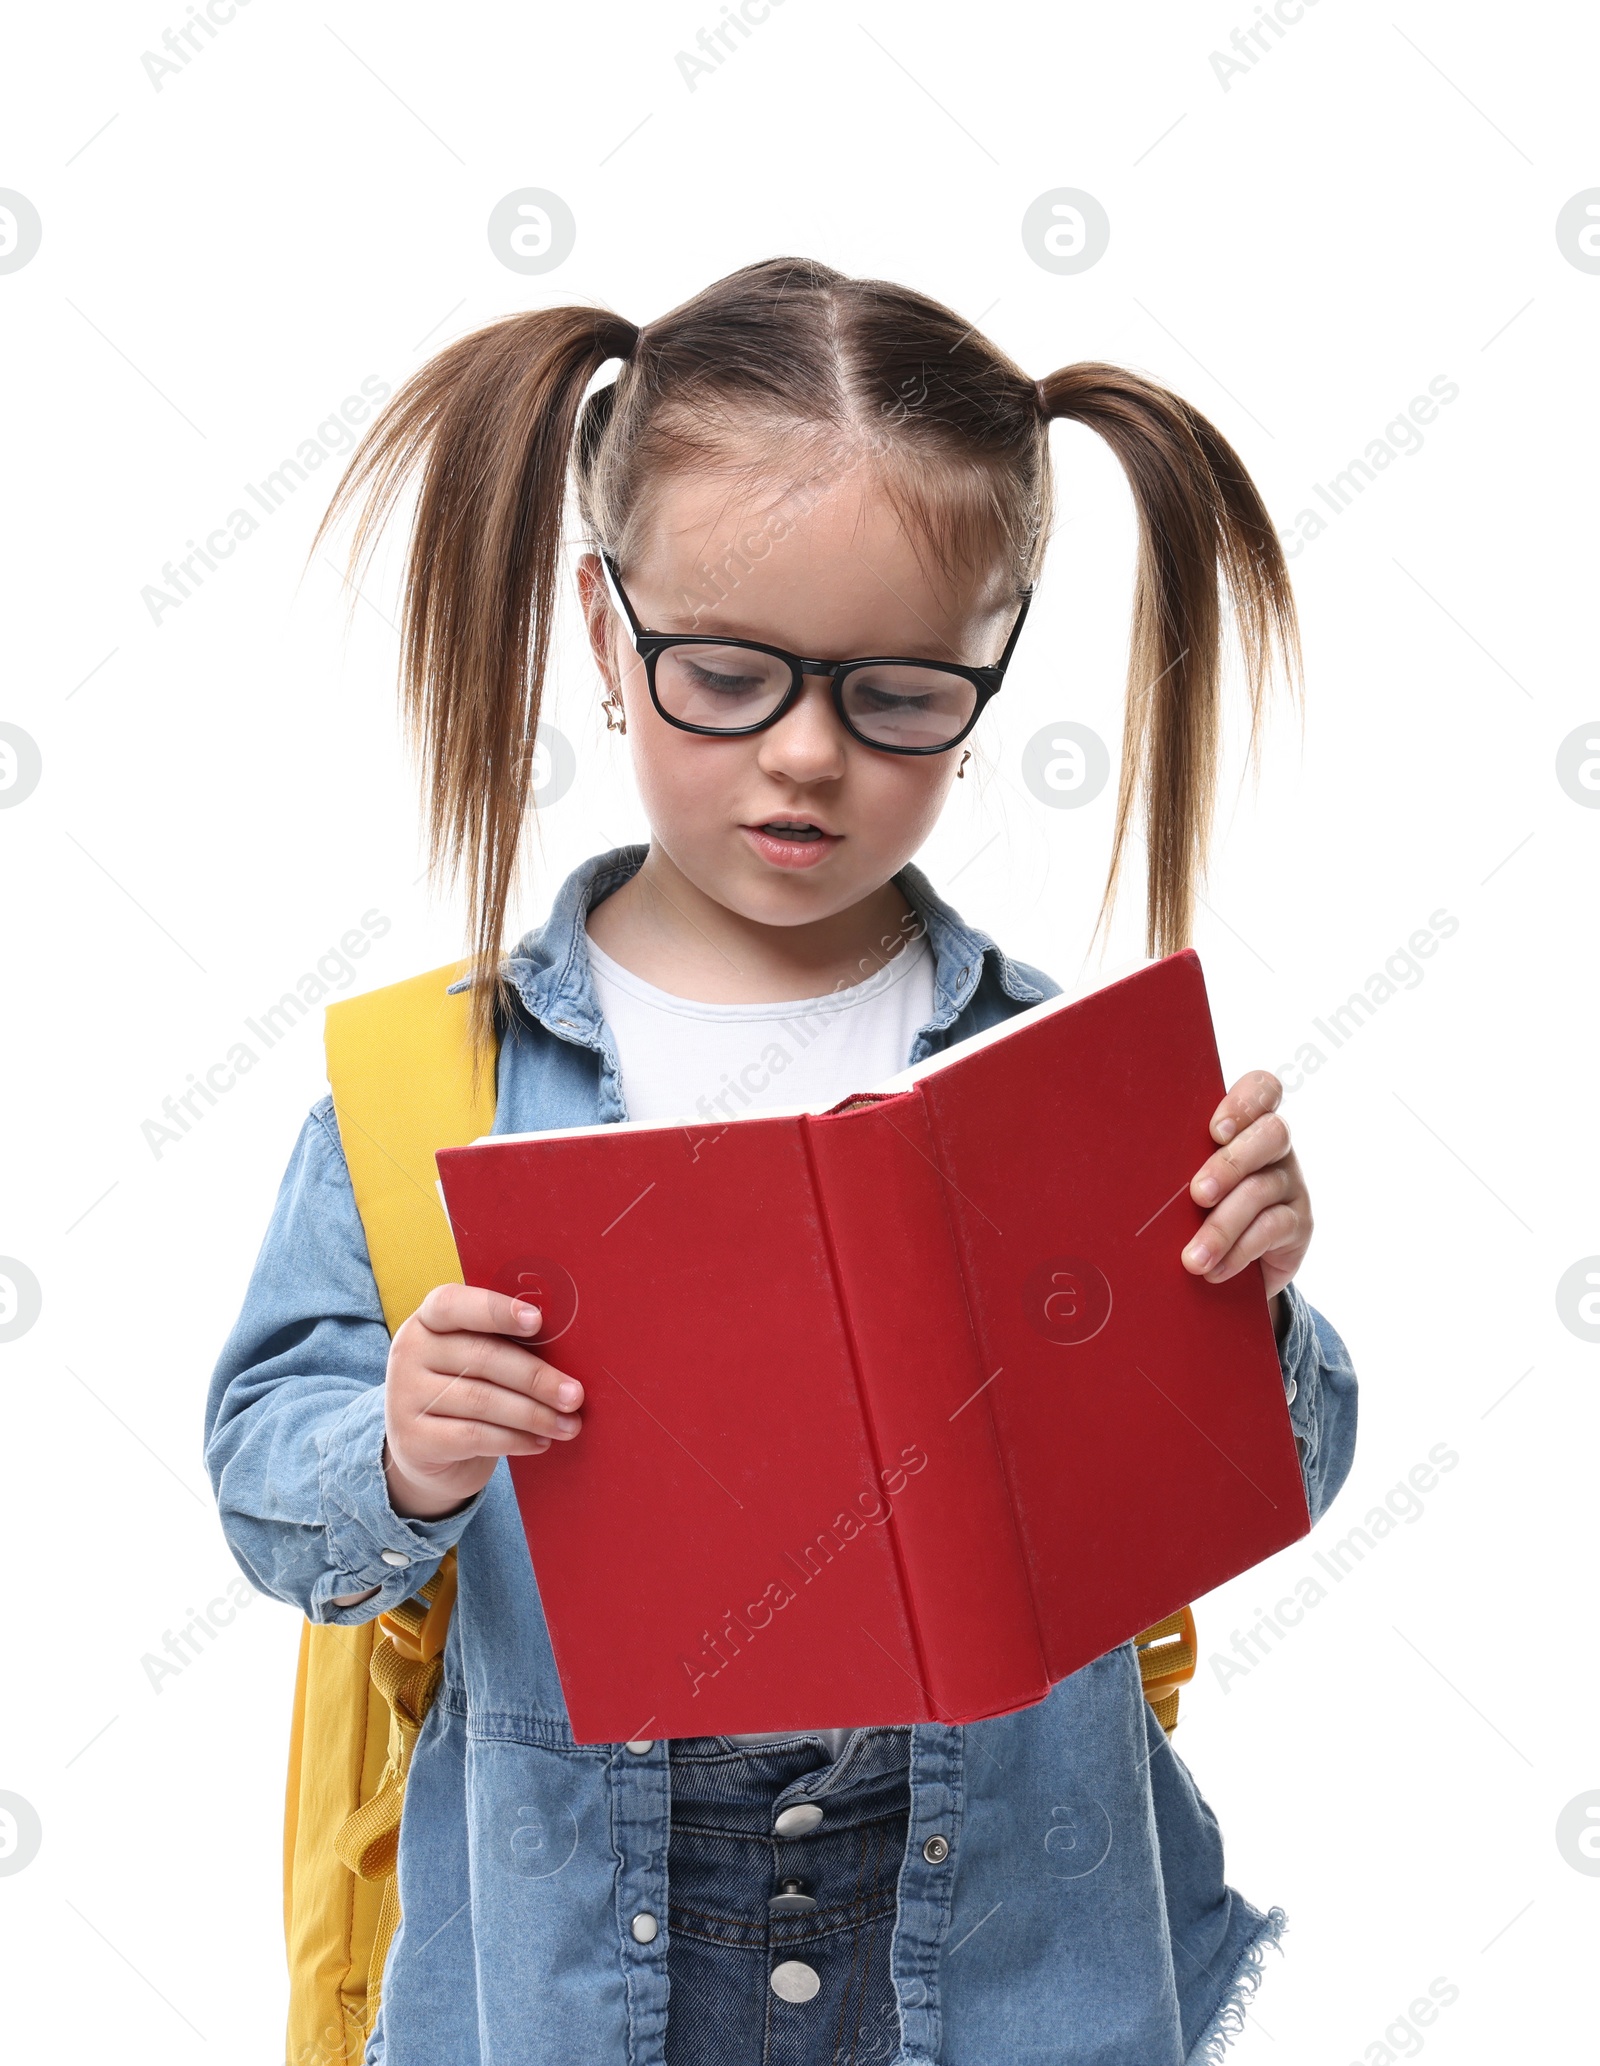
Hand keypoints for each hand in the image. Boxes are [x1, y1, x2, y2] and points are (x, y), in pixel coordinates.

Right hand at [383, 1286, 583, 1519]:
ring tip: (568, 1425)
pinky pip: (473, 1436)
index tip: (537, 1321)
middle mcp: (409, 1352)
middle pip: (482, 1357)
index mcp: (428, 1319)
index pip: (453, 1303)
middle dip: (536, 1378)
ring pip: (481, 1400)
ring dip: (534, 1414)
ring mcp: (404, 1397)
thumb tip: (572, 1348)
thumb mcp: (475, 1359)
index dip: (495, 1310)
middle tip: (575, 1395)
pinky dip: (514, 1440)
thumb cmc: (467, 1389)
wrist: (426, 1452)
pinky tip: (540, 1443)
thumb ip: (505, 1344)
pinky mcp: (412, 1440)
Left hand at [1183, 1071, 1311, 1310]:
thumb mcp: (1183, 1178)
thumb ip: (1173, 1163)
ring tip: (1192, 1258)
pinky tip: (1214, 1271)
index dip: (1245, 1101)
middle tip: (1197, 1194)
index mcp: (1246, 1123)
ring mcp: (1291, 1183)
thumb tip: (1121, 1168)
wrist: (1229, 1266)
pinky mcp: (1299, 1223)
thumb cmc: (1193, 1206)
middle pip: (1272, 1134)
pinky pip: (1271, 1230)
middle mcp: (1275, 1147)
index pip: (1263, 1088)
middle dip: (1230, 1164)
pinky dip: (1237, 1252)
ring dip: (1222, 1225)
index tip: (1214, 1130)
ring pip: (1263, 1190)